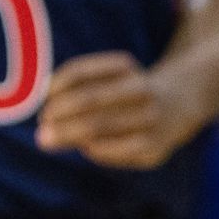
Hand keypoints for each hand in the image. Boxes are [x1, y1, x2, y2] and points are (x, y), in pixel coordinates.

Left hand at [35, 52, 198, 169]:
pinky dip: (92, 150)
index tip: (41, 101)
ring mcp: (151, 118)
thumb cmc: (125, 94)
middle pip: (88, 100)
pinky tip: (85, 147)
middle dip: (56, 116)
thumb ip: (72, 89)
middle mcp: (141, 89)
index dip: (53, 88)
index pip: (78, 73)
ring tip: (48, 140)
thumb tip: (42, 113)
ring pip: (99, 127)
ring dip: (66, 134)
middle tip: (40, 129)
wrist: (178, 106)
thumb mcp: (105, 79)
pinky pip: (113, 152)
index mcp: (124, 66)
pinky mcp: (154, 148)